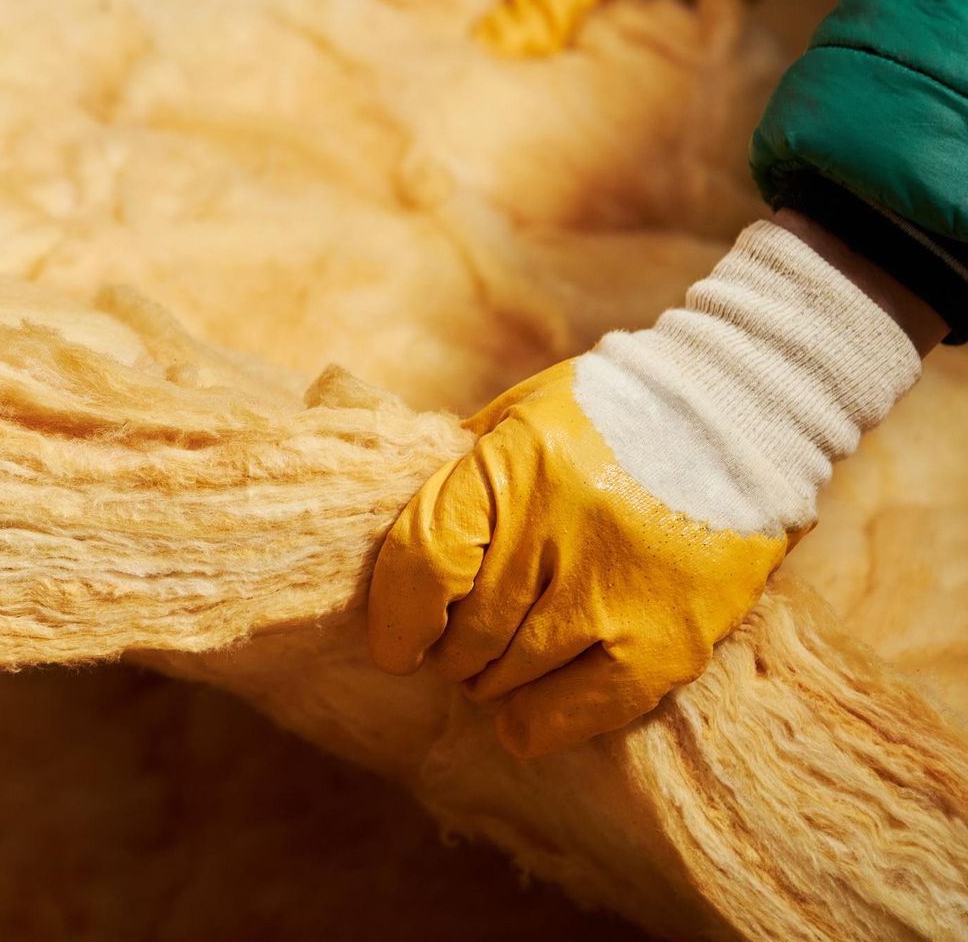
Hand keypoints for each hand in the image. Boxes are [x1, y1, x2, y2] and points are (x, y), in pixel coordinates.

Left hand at [368, 222, 921, 755]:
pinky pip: (579, 710)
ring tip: (494, 668)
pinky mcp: (668, 640)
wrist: (741, 414)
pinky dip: (536, 721)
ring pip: (511, 675)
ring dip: (488, 682)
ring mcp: (615, 590)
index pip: (422, 561)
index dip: (396, 617)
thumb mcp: (515, 420)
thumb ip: (461, 480)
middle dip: (446, 651)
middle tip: (454, 648)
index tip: (395, 643)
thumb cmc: (609, 415)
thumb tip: (401, 560)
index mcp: (512, 464)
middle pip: (466, 632)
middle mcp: (558, 529)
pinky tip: (521, 713)